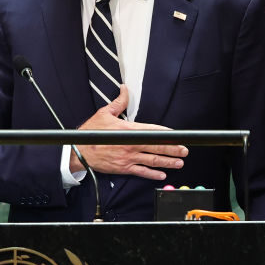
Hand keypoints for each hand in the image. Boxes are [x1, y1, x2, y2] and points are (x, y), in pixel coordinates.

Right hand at [69, 85, 187, 179]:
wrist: (79, 151)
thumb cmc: (91, 133)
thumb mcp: (104, 113)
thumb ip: (119, 102)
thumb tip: (124, 89)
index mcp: (128, 130)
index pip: (152, 131)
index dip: (166, 133)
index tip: (176, 135)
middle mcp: (131, 144)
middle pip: (156, 147)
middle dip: (173, 149)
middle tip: (184, 150)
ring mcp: (128, 158)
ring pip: (152, 160)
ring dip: (168, 162)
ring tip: (179, 163)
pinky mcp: (124, 168)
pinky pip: (141, 172)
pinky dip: (153, 174)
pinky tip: (162, 175)